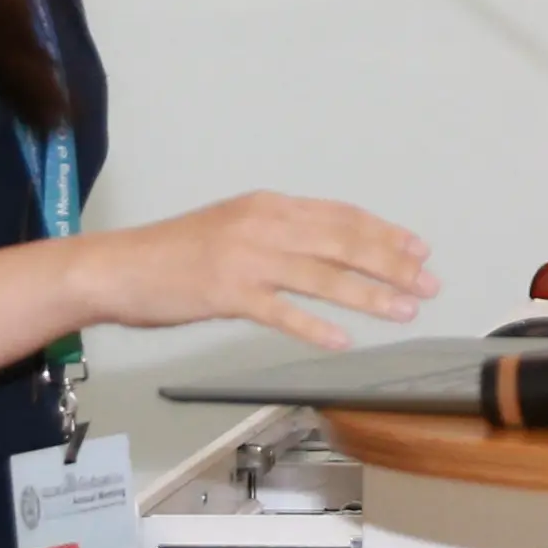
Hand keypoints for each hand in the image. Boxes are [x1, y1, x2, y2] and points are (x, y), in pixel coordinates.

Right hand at [76, 194, 437, 350]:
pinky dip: (315, 326)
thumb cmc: (174, 254)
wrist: (118, 267)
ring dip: (370, 294)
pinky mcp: (227, 293)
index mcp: (268, 206)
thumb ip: (277, 235)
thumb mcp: (232, 227)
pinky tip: (343, 341)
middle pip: (343, 241)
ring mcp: (246, 258)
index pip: (340, 215)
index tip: (418, 249)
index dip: (384, 232)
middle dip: (392, 263)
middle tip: (428, 283)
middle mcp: (263, 225)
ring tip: (404, 309)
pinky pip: (281, 311)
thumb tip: (325, 251)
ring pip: (323, 275)